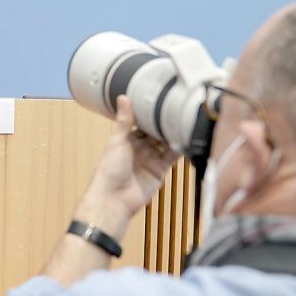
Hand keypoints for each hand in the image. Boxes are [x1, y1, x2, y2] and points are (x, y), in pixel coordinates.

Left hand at [73, 95, 179, 237]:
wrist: (115, 198)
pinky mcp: (160, 170)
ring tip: (185, 120)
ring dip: (173, 135)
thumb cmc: (109, 170)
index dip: (150, 114)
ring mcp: (151, 159)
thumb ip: (124, 120)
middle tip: (177, 108)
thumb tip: (123, 98)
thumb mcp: (117, 141)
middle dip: (164, 124)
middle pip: (156, 133)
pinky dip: (179, 149)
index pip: (142, 124)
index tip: (160, 100)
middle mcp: (140, 149)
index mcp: (127, 140)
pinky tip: (186, 138)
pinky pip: (171, 158)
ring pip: (165, 144)